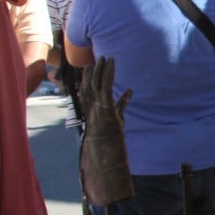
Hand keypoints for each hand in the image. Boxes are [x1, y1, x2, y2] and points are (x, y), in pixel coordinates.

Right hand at [80, 57, 132, 206]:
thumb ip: (122, 105)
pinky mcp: (106, 106)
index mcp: (91, 112)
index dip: (87, 81)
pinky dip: (109, 73)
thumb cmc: (111, 142)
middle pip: (88, 86)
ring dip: (101, 69)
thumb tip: (129, 91)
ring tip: (105, 58)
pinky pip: (107, 86)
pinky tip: (112, 63)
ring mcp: (97, 107)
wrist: (105, 155)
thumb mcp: (118, 118)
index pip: (86, 93)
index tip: (90, 70)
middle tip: (95, 61)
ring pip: (96, 83)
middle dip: (92, 73)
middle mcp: (91, 108)